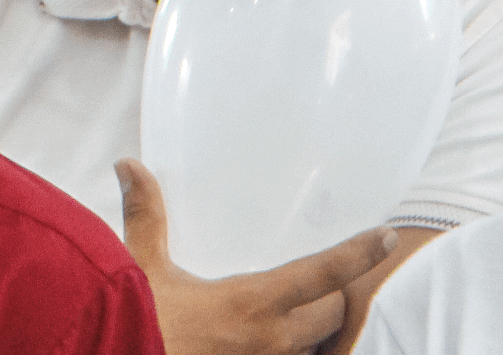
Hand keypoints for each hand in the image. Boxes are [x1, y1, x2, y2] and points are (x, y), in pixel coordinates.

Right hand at [116, 160, 393, 354]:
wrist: (116, 353)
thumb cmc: (138, 319)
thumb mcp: (142, 265)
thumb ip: (146, 216)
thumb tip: (131, 167)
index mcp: (254, 302)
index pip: (324, 273)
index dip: (360, 253)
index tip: (385, 237)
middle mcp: (273, 339)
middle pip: (334, 316)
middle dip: (339, 298)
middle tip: (332, 281)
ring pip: (319, 347)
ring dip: (320, 330)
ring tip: (310, 314)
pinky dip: (297, 350)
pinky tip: (279, 340)